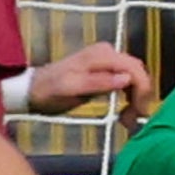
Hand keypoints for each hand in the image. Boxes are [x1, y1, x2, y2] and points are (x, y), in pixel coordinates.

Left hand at [29, 42, 153, 130]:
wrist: (32, 90)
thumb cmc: (49, 91)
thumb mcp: (70, 89)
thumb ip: (98, 82)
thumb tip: (126, 79)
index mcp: (101, 56)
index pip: (135, 70)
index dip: (142, 92)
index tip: (139, 115)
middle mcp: (108, 53)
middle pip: (138, 73)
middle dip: (141, 97)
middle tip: (133, 121)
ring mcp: (107, 60)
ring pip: (134, 78)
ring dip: (136, 99)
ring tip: (128, 120)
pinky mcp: (106, 69)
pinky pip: (127, 81)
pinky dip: (129, 97)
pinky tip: (124, 112)